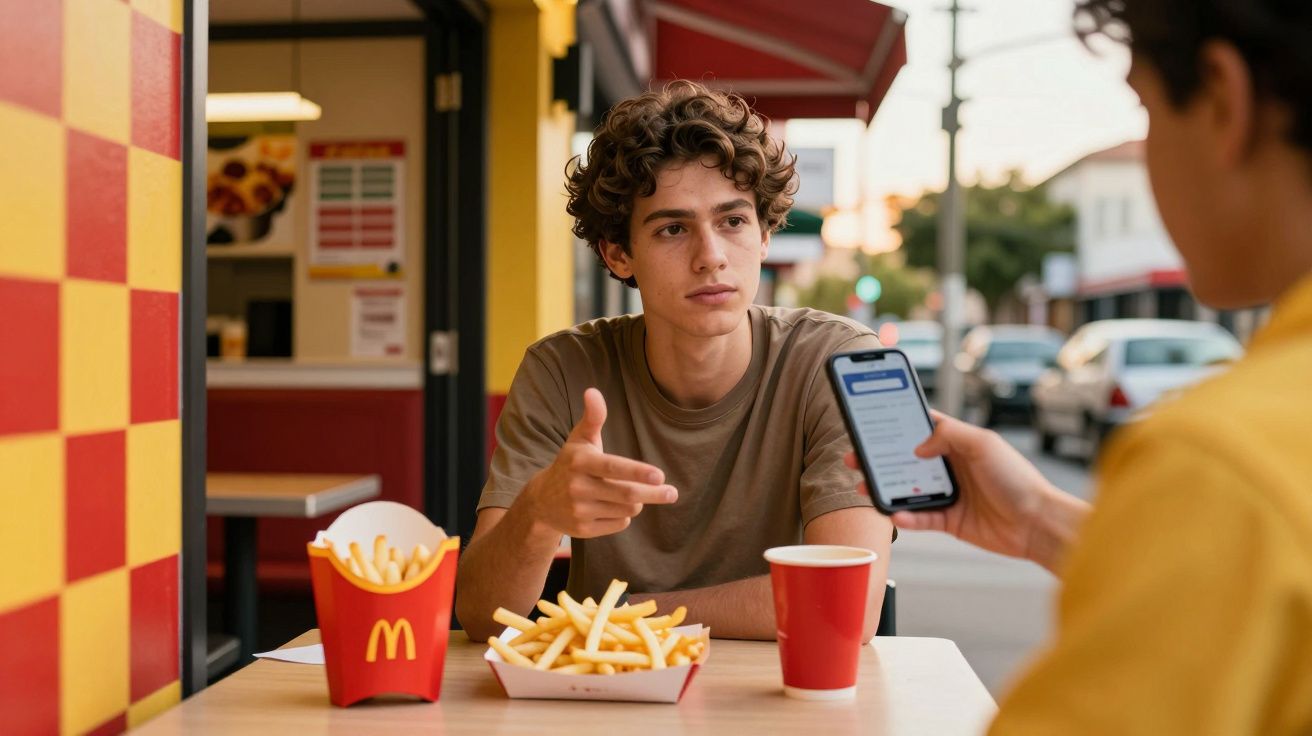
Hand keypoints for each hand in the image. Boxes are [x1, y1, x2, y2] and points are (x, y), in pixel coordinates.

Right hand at [523, 388, 677, 537]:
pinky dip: (623, 515)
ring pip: (626, 509)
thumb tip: (592, 391)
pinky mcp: (583, 530)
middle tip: (671, 492)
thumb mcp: (579, 440)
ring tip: (631, 494)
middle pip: (627, 494)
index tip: (660, 476)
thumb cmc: (570, 464)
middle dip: (653, 494)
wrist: (541, 501)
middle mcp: (578, 487)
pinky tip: (612, 507)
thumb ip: (593, 417)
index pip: (613, 467)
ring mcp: (579, 511)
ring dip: (636, 502)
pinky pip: (619, 524)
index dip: (637, 472)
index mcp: (580, 462)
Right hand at [846, 411, 1061, 562]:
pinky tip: (895, 513)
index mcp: (958, 443)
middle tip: (854, 456)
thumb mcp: (984, 444)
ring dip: (884, 488)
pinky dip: (905, 517)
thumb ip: (949, 435)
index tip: (873, 419)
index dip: (898, 422)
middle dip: (879, 458)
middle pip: (905, 459)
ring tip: (863, 487)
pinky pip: (920, 518)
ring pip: (906, 489)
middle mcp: (950, 467)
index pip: (921, 427)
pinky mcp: (949, 520)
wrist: (1037, 522)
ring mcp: (948, 494)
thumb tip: (917, 445)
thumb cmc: (1017, 479)